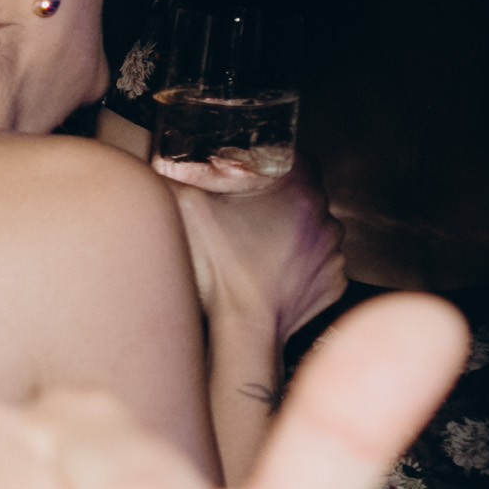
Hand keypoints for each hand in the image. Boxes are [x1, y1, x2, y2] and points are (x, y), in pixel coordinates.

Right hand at [161, 151, 346, 346]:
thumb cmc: (223, 274)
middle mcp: (323, 220)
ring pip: (314, 229)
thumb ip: (171, 178)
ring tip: (257, 245)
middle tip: (247, 213)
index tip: (257, 174)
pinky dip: (300, 264)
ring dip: (293, 232)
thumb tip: (156, 164)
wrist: (245, 331)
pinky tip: (272, 269)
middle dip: (280, 200)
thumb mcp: (187, 210)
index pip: (300, 158)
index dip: (276, 162)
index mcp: (299, 193)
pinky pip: (319, 263)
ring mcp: (330, 254)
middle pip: (306, 195)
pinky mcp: (331, 283)